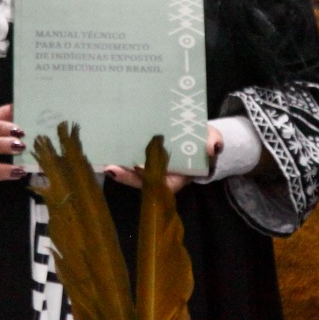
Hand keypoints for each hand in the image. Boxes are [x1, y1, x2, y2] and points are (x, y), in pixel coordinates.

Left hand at [104, 126, 224, 192]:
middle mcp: (162, 176)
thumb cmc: (204, 140)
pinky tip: (107, 152)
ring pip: (134, 173)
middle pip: (143, 180)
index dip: (149, 177)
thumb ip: (212, 142)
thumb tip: (212, 147)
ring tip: (105, 163)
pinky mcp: (144, 158)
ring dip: (120, 168)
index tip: (138, 169)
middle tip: (112, 169)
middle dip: (127, 176)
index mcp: (178, 177)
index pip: (162, 182)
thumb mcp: (212, 139)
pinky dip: (121, 158)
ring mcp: (152, 168)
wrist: (199, 137)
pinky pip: (131, 160)